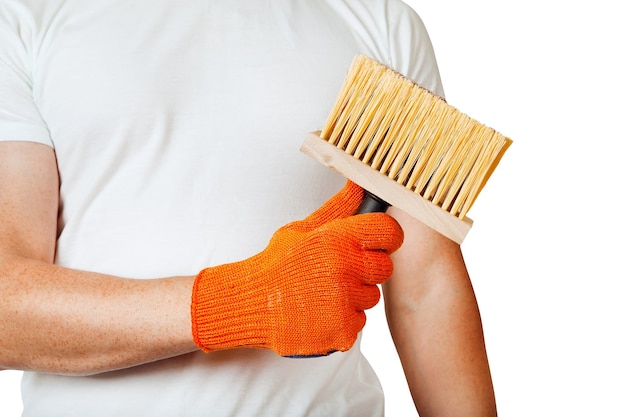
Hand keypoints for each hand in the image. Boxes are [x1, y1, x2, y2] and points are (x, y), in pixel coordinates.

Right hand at [191, 181, 403, 356]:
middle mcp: (346, 268)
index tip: (376, 242)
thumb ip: (338, 207)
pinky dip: (343, 320)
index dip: (386, 236)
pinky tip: (321, 312)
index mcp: (338, 238)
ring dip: (354, 296)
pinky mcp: (343, 330)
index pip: (389, 231)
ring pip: (372, 296)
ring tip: (324, 293)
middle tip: (339, 271)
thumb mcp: (303, 228)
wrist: (250, 303)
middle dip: (367, 269)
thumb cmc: (277, 264)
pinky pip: (359, 322)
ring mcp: (345, 302)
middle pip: (385, 267)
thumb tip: (359, 183)